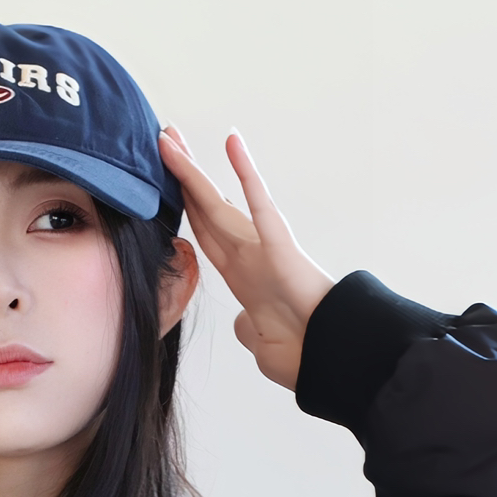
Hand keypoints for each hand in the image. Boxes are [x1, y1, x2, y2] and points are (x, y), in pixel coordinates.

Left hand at [157, 126, 334, 391]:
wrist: (330, 360)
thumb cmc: (305, 353)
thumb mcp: (262, 344)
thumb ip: (248, 328)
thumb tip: (242, 324)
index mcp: (241, 277)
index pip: (205, 233)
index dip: (185, 205)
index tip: (169, 181)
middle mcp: (247, 256)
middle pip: (204, 208)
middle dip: (182, 175)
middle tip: (166, 138)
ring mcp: (261, 248)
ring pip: (216, 203)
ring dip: (192, 170)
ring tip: (171, 136)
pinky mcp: (279, 245)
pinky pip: (259, 204)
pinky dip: (245, 173)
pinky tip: (232, 143)